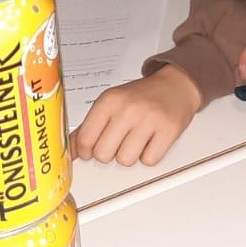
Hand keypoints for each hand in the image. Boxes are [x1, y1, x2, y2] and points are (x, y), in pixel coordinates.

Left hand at [70, 64, 199, 165]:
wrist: (176, 85)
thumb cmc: (141, 96)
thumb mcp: (111, 103)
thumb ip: (88, 127)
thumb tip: (69, 151)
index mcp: (109, 101)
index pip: (85, 139)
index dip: (86, 151)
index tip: (91, 149)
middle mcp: (128, 109)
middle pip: (103, 154)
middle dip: (109, 153)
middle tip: (117, 142)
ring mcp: (149, 119)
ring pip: (126, 160)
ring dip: (129, 155)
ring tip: (135, 140)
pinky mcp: (169, 130)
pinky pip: (149, 161)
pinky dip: (148, 156)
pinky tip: (150, 141)